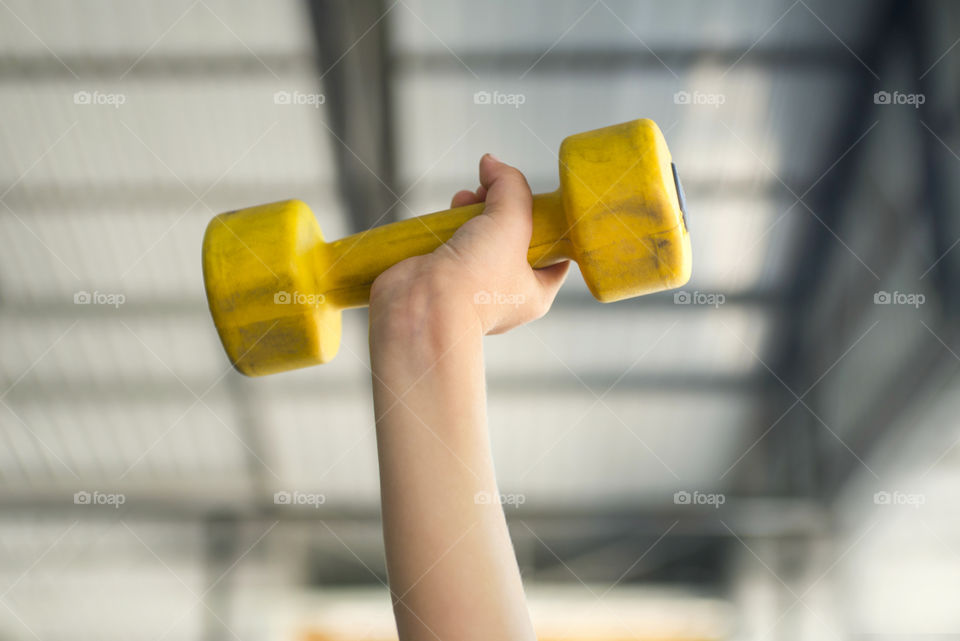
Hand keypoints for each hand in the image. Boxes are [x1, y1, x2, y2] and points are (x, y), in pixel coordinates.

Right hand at [370, 154, 569, 335]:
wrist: (421, 305)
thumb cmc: (476, 279)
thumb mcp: (512, 220)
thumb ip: (510, 185)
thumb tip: (491, 163)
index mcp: (534, 292)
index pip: (554, 252)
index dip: (548, 221)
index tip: (536, 198)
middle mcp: (504, 291)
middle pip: (513, 236)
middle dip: (503, 207)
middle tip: (492, 194)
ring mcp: (471, 283)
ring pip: (480, 235)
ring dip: (474, 209)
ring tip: (466, 199)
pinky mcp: (441, 274)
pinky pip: (452, 240)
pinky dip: (450, 221)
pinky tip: (449, 208)